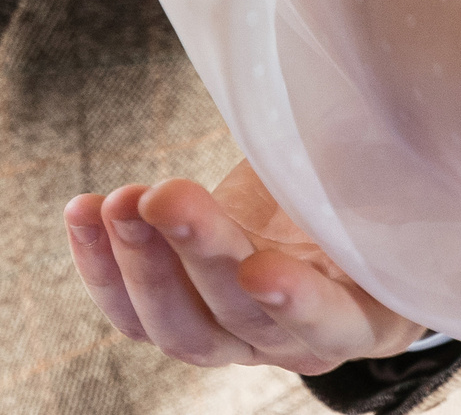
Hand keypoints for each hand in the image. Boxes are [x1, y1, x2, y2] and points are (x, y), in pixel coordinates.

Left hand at [64, 161, 427, 374]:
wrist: (316, 217)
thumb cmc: (353, 190)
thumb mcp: (376, 173)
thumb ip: (368, 162)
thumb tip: (359, 119)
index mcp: (363, 313)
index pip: (332, 325)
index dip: (298, 305)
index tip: (259, 270)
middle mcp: (293, 341)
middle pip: (240, 319)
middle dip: (197, 254)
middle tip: (164, 198)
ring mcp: (230, 337)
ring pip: (178, 328)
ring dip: (139, 263)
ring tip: (115, 203)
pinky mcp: (179, 317)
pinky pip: (132, 314)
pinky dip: (101, 267)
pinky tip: (83, 214)